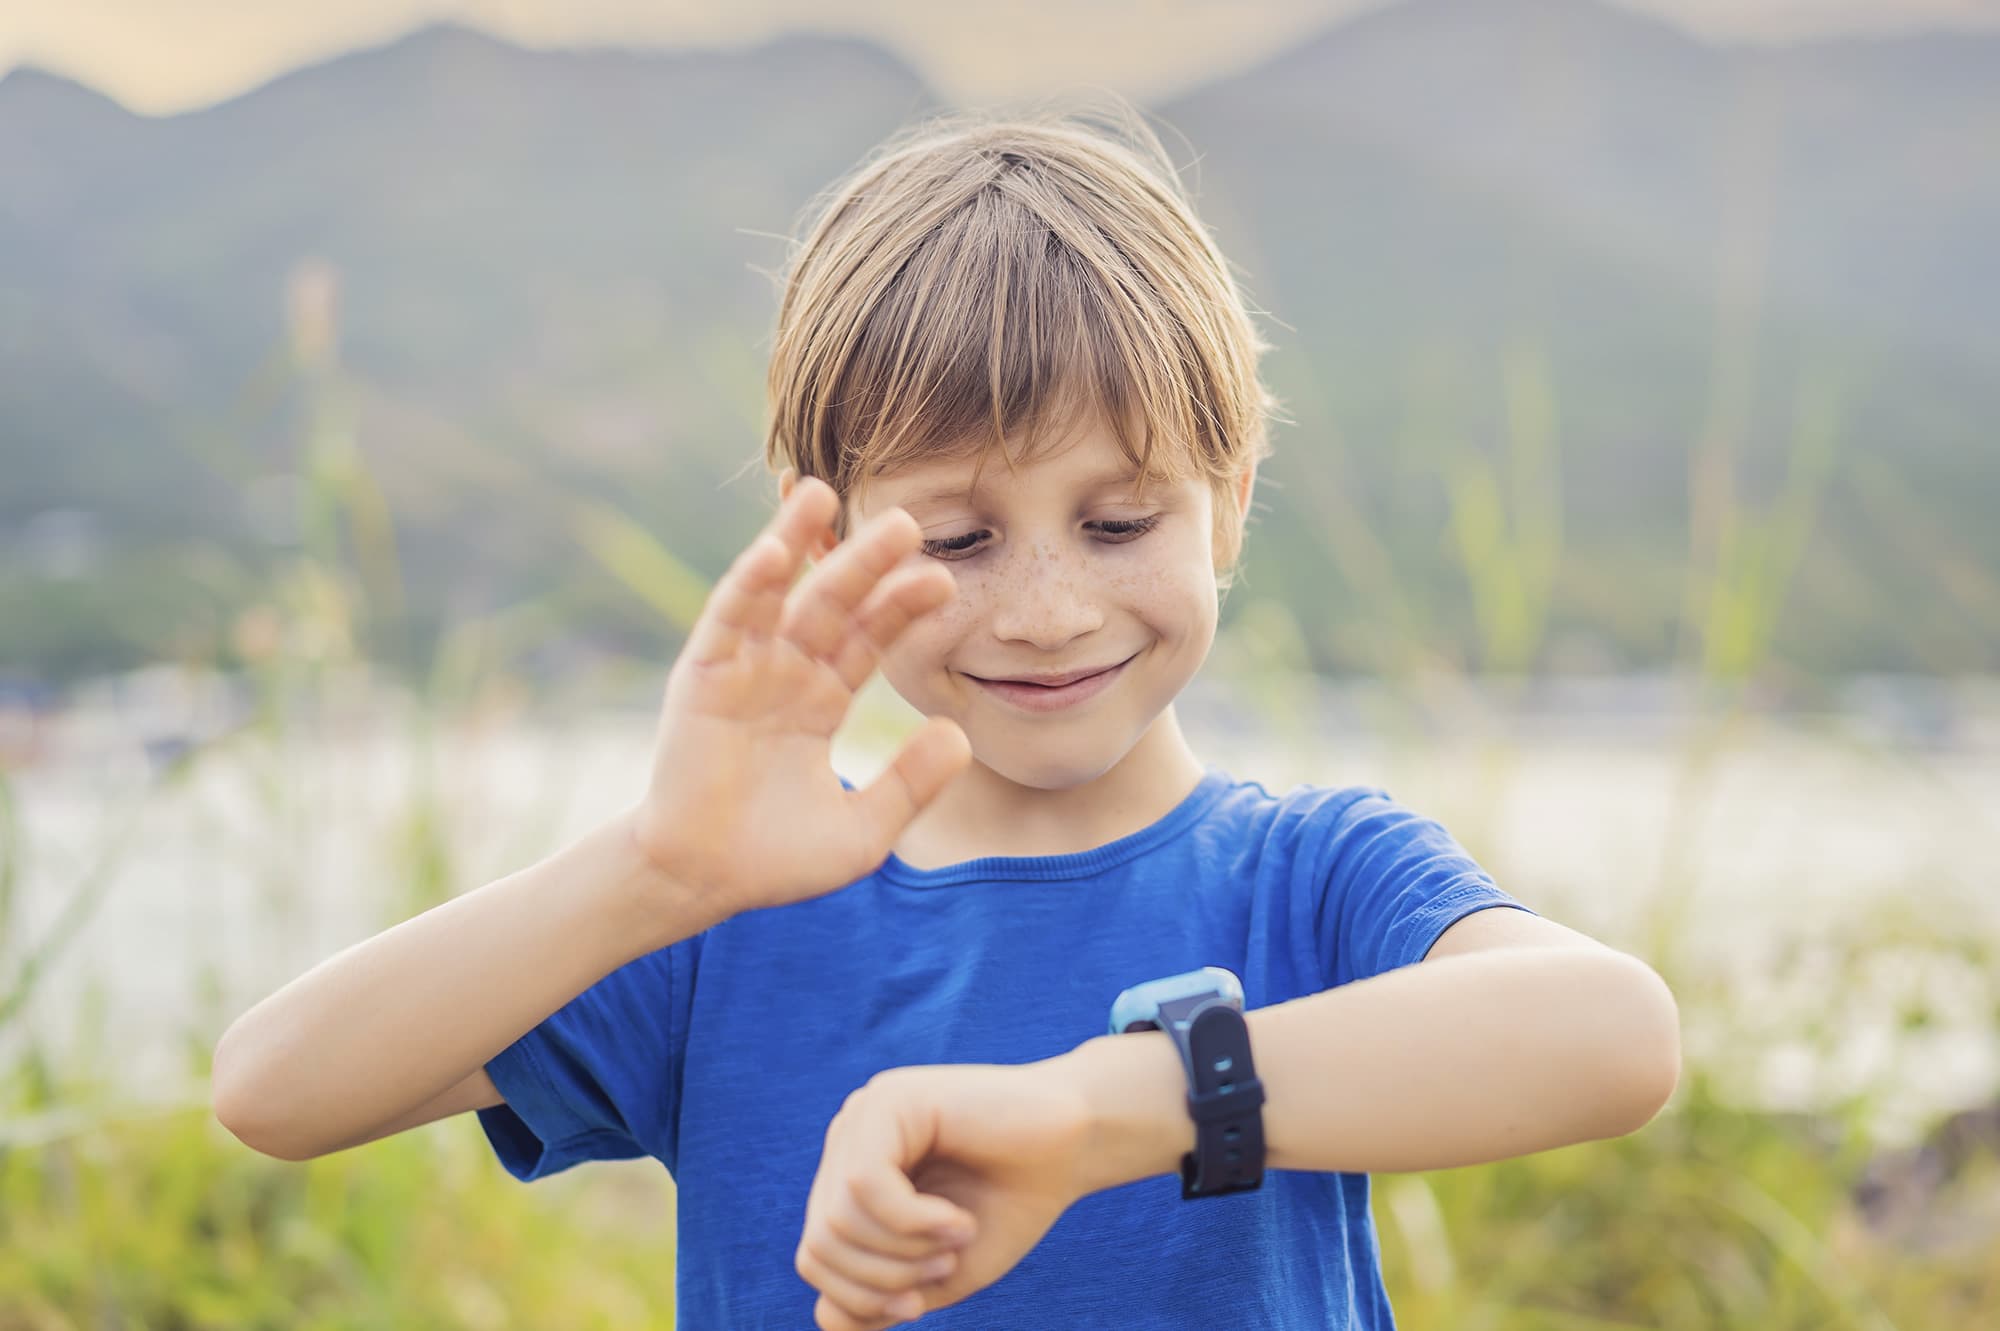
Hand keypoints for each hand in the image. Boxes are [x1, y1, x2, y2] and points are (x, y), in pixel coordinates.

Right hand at [630, 475, 970, 919]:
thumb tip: (962, 734)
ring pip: (777, 593)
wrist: (700, 883)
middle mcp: (784, 673)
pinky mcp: (702, 676)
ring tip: (824, 492)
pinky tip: (775, 549)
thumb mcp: (861, 830)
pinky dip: (748, 584)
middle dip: (866, 562)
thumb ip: (910, 784)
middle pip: (833, 603)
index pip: (870, 640)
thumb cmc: (775, 860)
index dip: (902, 608)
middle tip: (905, 521)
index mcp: (821, 700)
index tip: (944, 581)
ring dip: (797, 543)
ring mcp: (741, 669)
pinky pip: (728, 620)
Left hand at [795, 1062, 1095, 1330]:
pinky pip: (867, 1184)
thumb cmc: (1012, 1203)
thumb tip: (825, 1318)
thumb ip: (882, 1300)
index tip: (918, 1305)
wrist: (1077, 1144)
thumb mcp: (939, 1271)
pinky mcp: (893, 1099)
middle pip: (820, 1242)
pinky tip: (959, 1221)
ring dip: (905, 1252)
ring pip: (839, 1216)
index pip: (816, 1257)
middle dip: (881, 1281)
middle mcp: (849, 1142)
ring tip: (958, 1240)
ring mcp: (867, 1115)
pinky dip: (916, 1222)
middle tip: (944, 1270)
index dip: (859, 1299)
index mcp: (851, 1179)